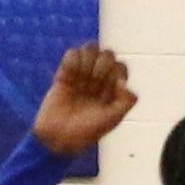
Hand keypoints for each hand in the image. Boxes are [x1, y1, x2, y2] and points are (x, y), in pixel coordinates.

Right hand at [32, 42, 136, 156]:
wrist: (58, 136)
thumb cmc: (87, 131)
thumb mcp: (112, 119)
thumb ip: (126, 102)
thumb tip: (125, 83)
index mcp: (112, 89)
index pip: (120, 67)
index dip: (117, 73)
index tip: (110, 88)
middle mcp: (98, 80)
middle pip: (108, 54)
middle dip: (102, 65)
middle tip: (93, 82)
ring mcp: (81, 75)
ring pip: (90, 48)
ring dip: (87, 61)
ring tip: (80, 80)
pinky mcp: (64, 73)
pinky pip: (72, 53)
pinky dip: (72, 61)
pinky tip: (69, 77)